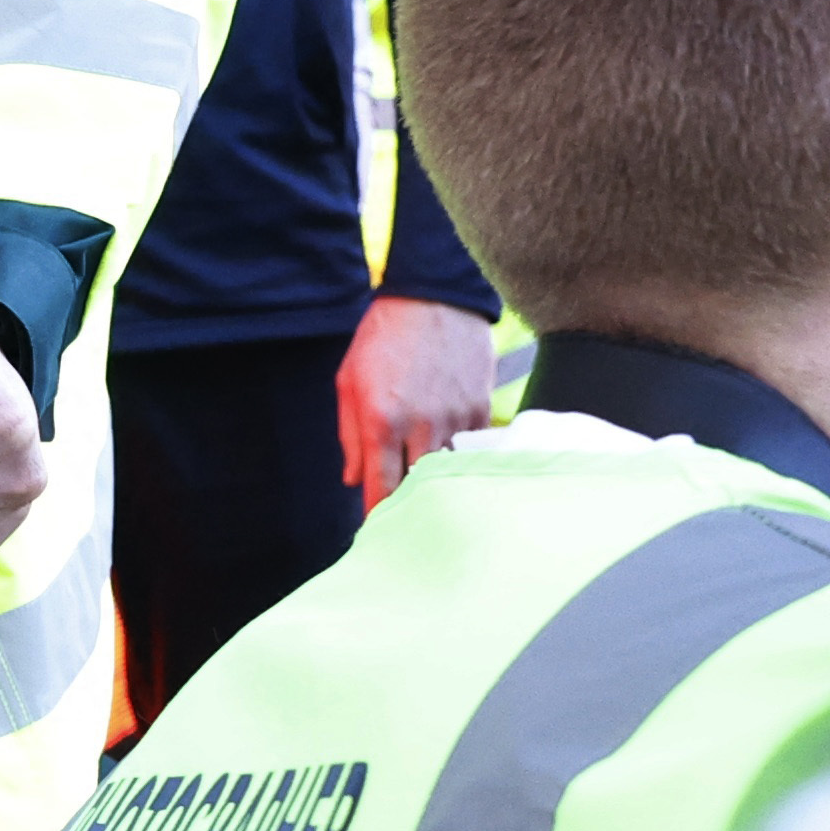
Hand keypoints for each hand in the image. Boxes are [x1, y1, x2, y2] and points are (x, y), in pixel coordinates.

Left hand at [338, 293, 499, 509]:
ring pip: (449, 469)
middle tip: (404, 521)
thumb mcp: (348, 383)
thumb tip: (354, 480)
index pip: (382, 485)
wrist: (432, 299)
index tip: (378, 532)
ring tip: (431, 496)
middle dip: (410, 505)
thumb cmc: (381, 340)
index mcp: (381, 420)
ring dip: (438, 483)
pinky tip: (453, 458)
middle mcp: (420, 424)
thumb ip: (350, 436)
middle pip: (418, 486)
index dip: (380, 514)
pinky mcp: (480, 408)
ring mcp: (455, 417)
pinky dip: (460, 455)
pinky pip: (472, 447)